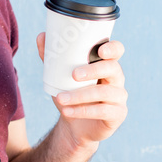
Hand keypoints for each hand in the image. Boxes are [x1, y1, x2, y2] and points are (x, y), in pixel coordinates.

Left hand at [37, 33, 127, 149]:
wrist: (74, 125)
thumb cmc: (71, 95)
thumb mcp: (60, 76)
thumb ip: (52, 58)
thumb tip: (42, 36)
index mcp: (105, 64)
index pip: (117, 51)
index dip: (113, 49)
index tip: (100, 50)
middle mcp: (116, 78)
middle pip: (113, 69)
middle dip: (93, 70)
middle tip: (73, 74)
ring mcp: (119, 97)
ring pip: (104, 92)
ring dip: (80, 95)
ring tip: (60, 98)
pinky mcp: (117, 114)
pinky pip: (102, 111)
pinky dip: (82, 111)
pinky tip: (67, 111)